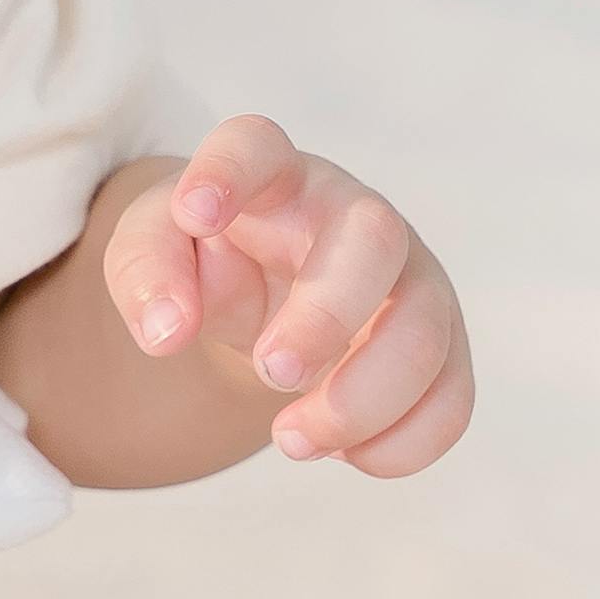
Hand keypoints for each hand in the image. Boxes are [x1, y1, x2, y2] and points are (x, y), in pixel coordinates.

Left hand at [103, 116, 472, 475]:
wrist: (268, 294)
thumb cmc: (212, 258)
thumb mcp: (158, 253)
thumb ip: (147, 273)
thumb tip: (166, 331)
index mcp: (275, 177)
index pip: (255, 145)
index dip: (228, 171)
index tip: (193, 213)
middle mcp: (355, 215)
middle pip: (375, 239)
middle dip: (326, 317)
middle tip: (269, 372)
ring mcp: (411, 278)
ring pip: (426, 331)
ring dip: (361, 401)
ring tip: (290, 440)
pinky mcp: (440, 344)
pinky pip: (452, 397)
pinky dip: (401, 443)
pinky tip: (342, 453)